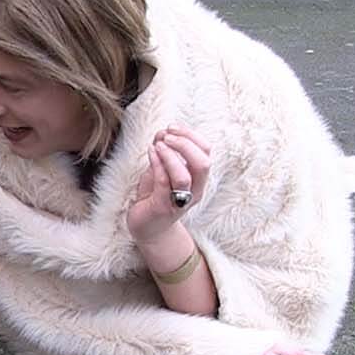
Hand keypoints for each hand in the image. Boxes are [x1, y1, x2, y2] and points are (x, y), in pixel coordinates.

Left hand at [126, 124, 211, 243]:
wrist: (148, 227)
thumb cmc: (156, 196)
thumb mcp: (162, 170)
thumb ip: (164, 153)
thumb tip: (162, 132)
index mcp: (198, 178)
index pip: (206, 152)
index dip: (191, 135)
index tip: (173, 127)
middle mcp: (195, 190)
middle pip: (202, 163)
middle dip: (185, 144)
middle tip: (166, 135)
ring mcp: (180, 201)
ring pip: (184, 176)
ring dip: (171, 155)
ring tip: (158, 144)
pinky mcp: (162, 207)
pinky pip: (164, 183)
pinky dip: (157, 164)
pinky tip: (150, 152)